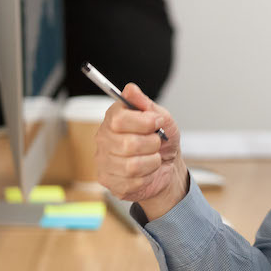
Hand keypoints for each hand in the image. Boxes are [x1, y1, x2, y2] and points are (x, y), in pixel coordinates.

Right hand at [95, 83, 186, 218]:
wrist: (167, 166)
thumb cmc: (163, 140)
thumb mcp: (162, 119)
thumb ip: (146, 104)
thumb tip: (131, 89)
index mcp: (113, 118)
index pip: (119, 119)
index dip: (144, 122)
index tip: (157, 122)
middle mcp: (103, 138)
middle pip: (128, 144)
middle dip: (152, 144)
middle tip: (156, 143)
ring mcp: (103, 161)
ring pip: (132, 165)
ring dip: (152, 162)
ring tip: (153, 158)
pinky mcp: (109, 181)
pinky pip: (133, 181)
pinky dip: (148, 176)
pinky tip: (147, 172)